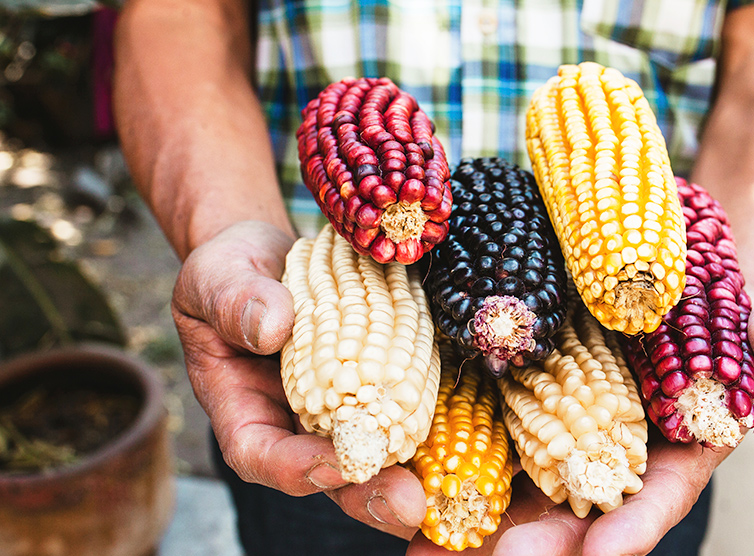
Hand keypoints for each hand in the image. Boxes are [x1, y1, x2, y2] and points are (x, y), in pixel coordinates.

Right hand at [171, 220, 425, 538]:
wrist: (277, 257)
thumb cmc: (232, 270)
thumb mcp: (219, 276)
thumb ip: (235, 301)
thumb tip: (270, 326)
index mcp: (244, 408)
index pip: (260, 454)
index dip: (296, 468)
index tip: (335, 460)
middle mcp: (297, 423)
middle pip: (329, 474)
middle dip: (368, 494)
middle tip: (408, 504)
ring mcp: (343, 411)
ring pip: (375, 457)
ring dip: (410, 476)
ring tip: (442, 488)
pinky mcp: (382, 388)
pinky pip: (406, 414)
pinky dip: (434, 428)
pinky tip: (470, 435)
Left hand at [406, 295, 753, 555]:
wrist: (673, 268)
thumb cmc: (727, 304)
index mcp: (673, 452)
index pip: (655, 498)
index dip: (631, 526)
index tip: (601, 553)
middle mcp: (608, 453)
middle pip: (571, 511)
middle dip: (533, 544)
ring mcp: (557, 424)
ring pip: (513, 483)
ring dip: (469, 519)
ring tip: (421, 549)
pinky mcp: (515, 392)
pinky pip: (478, 426)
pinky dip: (441, 452)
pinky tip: (401, 475)